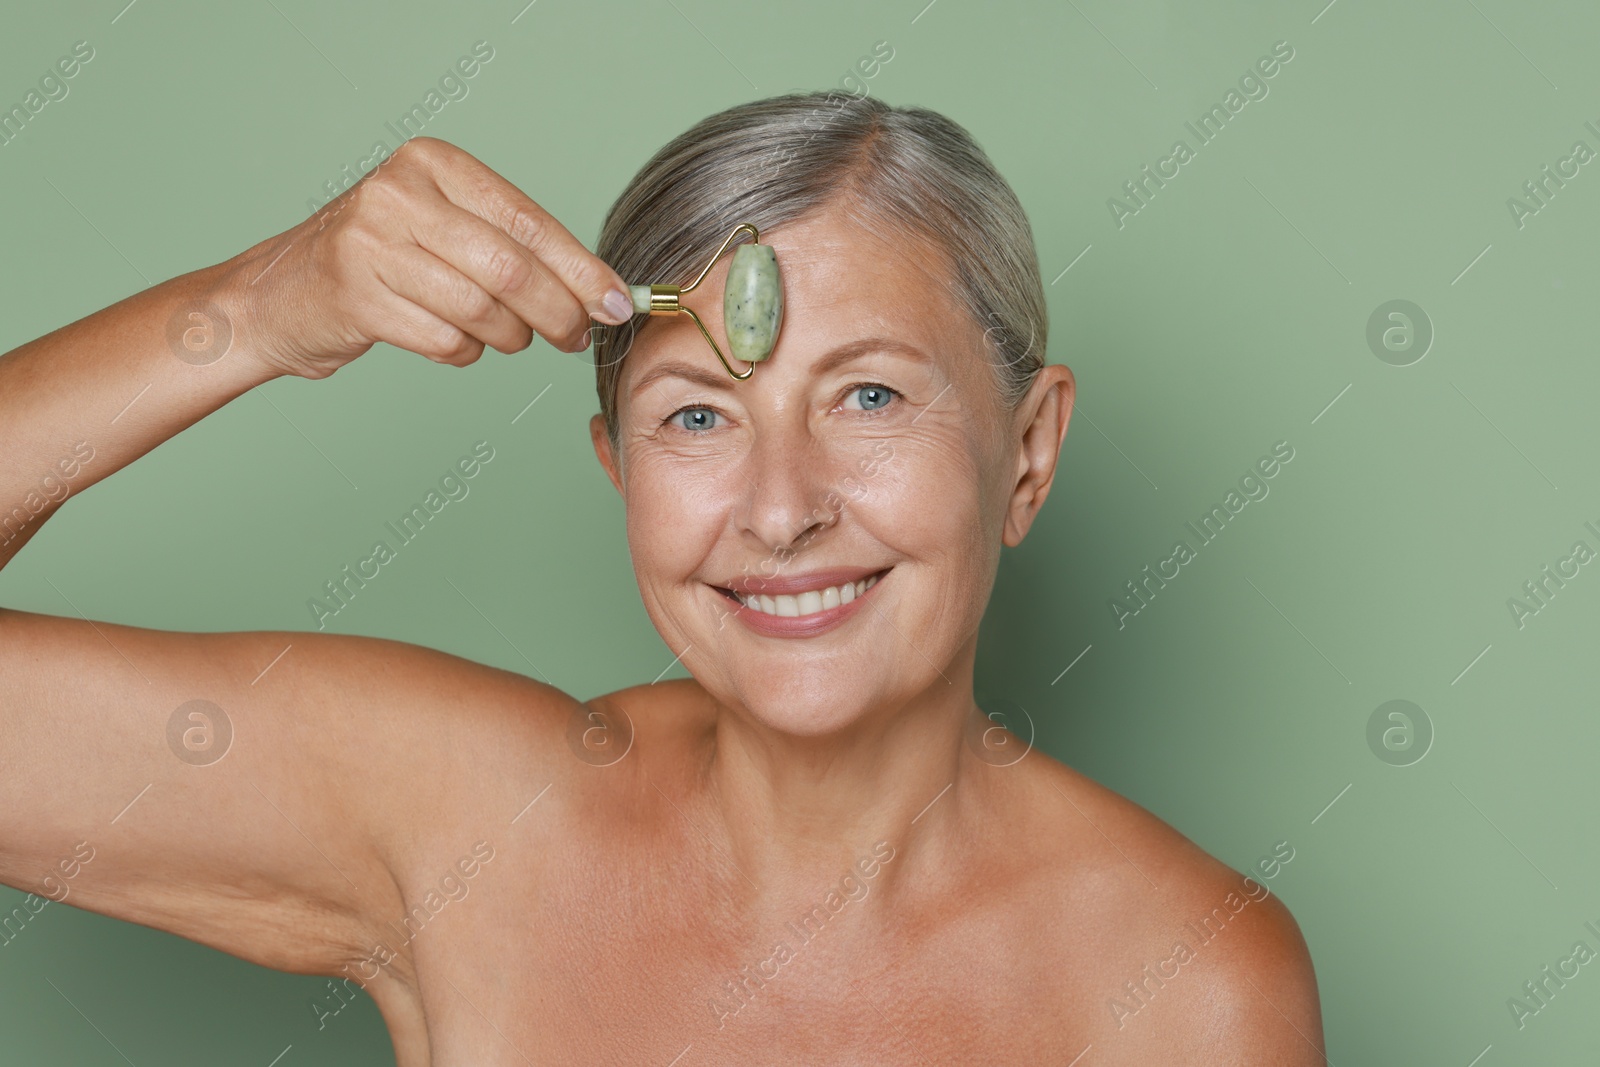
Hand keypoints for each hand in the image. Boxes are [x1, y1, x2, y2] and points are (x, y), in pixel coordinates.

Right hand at [220, 137, 633, 379]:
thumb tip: (601, 291)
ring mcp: (371, 244)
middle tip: (577, 337)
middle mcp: (399, 194)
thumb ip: (515, 246)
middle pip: (510, 269)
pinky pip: (447, 340)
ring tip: (509, 337)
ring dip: (511, 337)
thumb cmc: (382, 261)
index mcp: (432, 164)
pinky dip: (466, 351)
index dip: (581, 269)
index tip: (617, 304)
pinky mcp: (356, 297)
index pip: (528, 221)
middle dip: (558, 313)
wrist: (279, 294)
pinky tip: (454, 341)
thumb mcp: (443, 226)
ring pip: (482, 310)